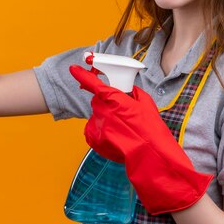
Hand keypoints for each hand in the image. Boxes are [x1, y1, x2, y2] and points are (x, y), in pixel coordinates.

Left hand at [69, 65, 212, 214]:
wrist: (149, 155)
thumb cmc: (150, 128)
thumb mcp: (146, 103)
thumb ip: (133, 93)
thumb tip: (127, 91)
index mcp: (115, 99)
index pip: (94, 84)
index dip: (82, 75)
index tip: (73, 69)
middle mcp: (103, 111)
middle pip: (99, 101)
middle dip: (108, 104)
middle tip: (122, 113)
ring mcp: (97, 126)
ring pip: (98, 116)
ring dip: (107, 119)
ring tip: (122, 129)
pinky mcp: (94, 139)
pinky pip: (95, 129)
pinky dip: (103, 131)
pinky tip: (116, 137)